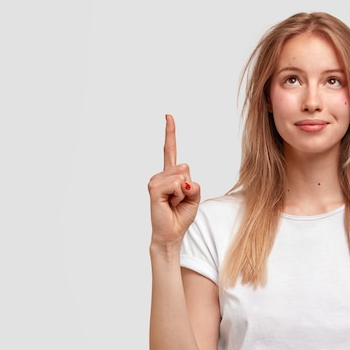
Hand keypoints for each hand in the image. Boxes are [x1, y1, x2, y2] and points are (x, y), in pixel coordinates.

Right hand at [148, 114, 200, 248]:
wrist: (172, 233)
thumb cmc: (181, 215)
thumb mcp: (195, 197)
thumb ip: (194, 185)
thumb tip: (184, 181)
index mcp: (170, 174)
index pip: (170, 149)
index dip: (170, 132)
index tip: (168, 116)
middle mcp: (161, 175)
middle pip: (185, 167)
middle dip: (190, 186)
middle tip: (180, 200)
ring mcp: (156, 181)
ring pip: (182, 176)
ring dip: (184, 193)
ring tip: (174, 203)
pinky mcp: (154, 189)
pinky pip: (177, 184)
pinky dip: (179, 195)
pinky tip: (170, 204)